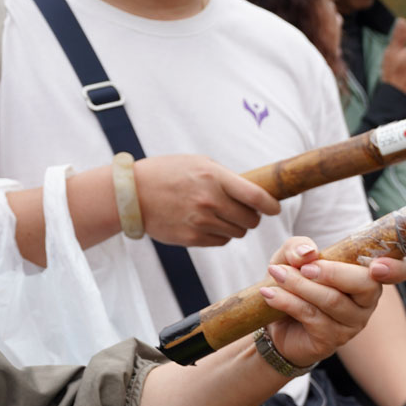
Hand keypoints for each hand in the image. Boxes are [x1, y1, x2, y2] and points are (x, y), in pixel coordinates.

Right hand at [134, 154, 281, 246]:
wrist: (131, 193)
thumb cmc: (168, 174)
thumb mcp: (198, 164)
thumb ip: (227, 178)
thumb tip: (257, 195)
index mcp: (214, 177)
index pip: (256, 197)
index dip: (271, 206)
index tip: (273, 208)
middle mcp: (210, 200)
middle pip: (251, 220)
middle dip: (251, 217)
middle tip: (242, 211)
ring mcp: (201, 221)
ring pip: (238, 232)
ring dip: (235, 226)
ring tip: (219, 214)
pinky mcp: (193, 238)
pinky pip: (222, 241)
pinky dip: (220, 234)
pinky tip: (206, 223)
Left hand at [259, 237, 405, 367]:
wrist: (275, 323)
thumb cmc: (293, 285)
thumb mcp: (291, 258)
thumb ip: (298, 248)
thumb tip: (308, 252)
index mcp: (367, 275)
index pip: (400, 271)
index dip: (396, 268)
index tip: (377, 267)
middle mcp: (367, 301)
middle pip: (365, 285)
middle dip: (333, 272)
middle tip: (304, 267)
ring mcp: (352, 323)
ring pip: (333, 301)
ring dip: (300, 286)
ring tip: (276, 275)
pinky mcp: (332, 340)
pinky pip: (312, 317)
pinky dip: (288, 301)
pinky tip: (270, 294)